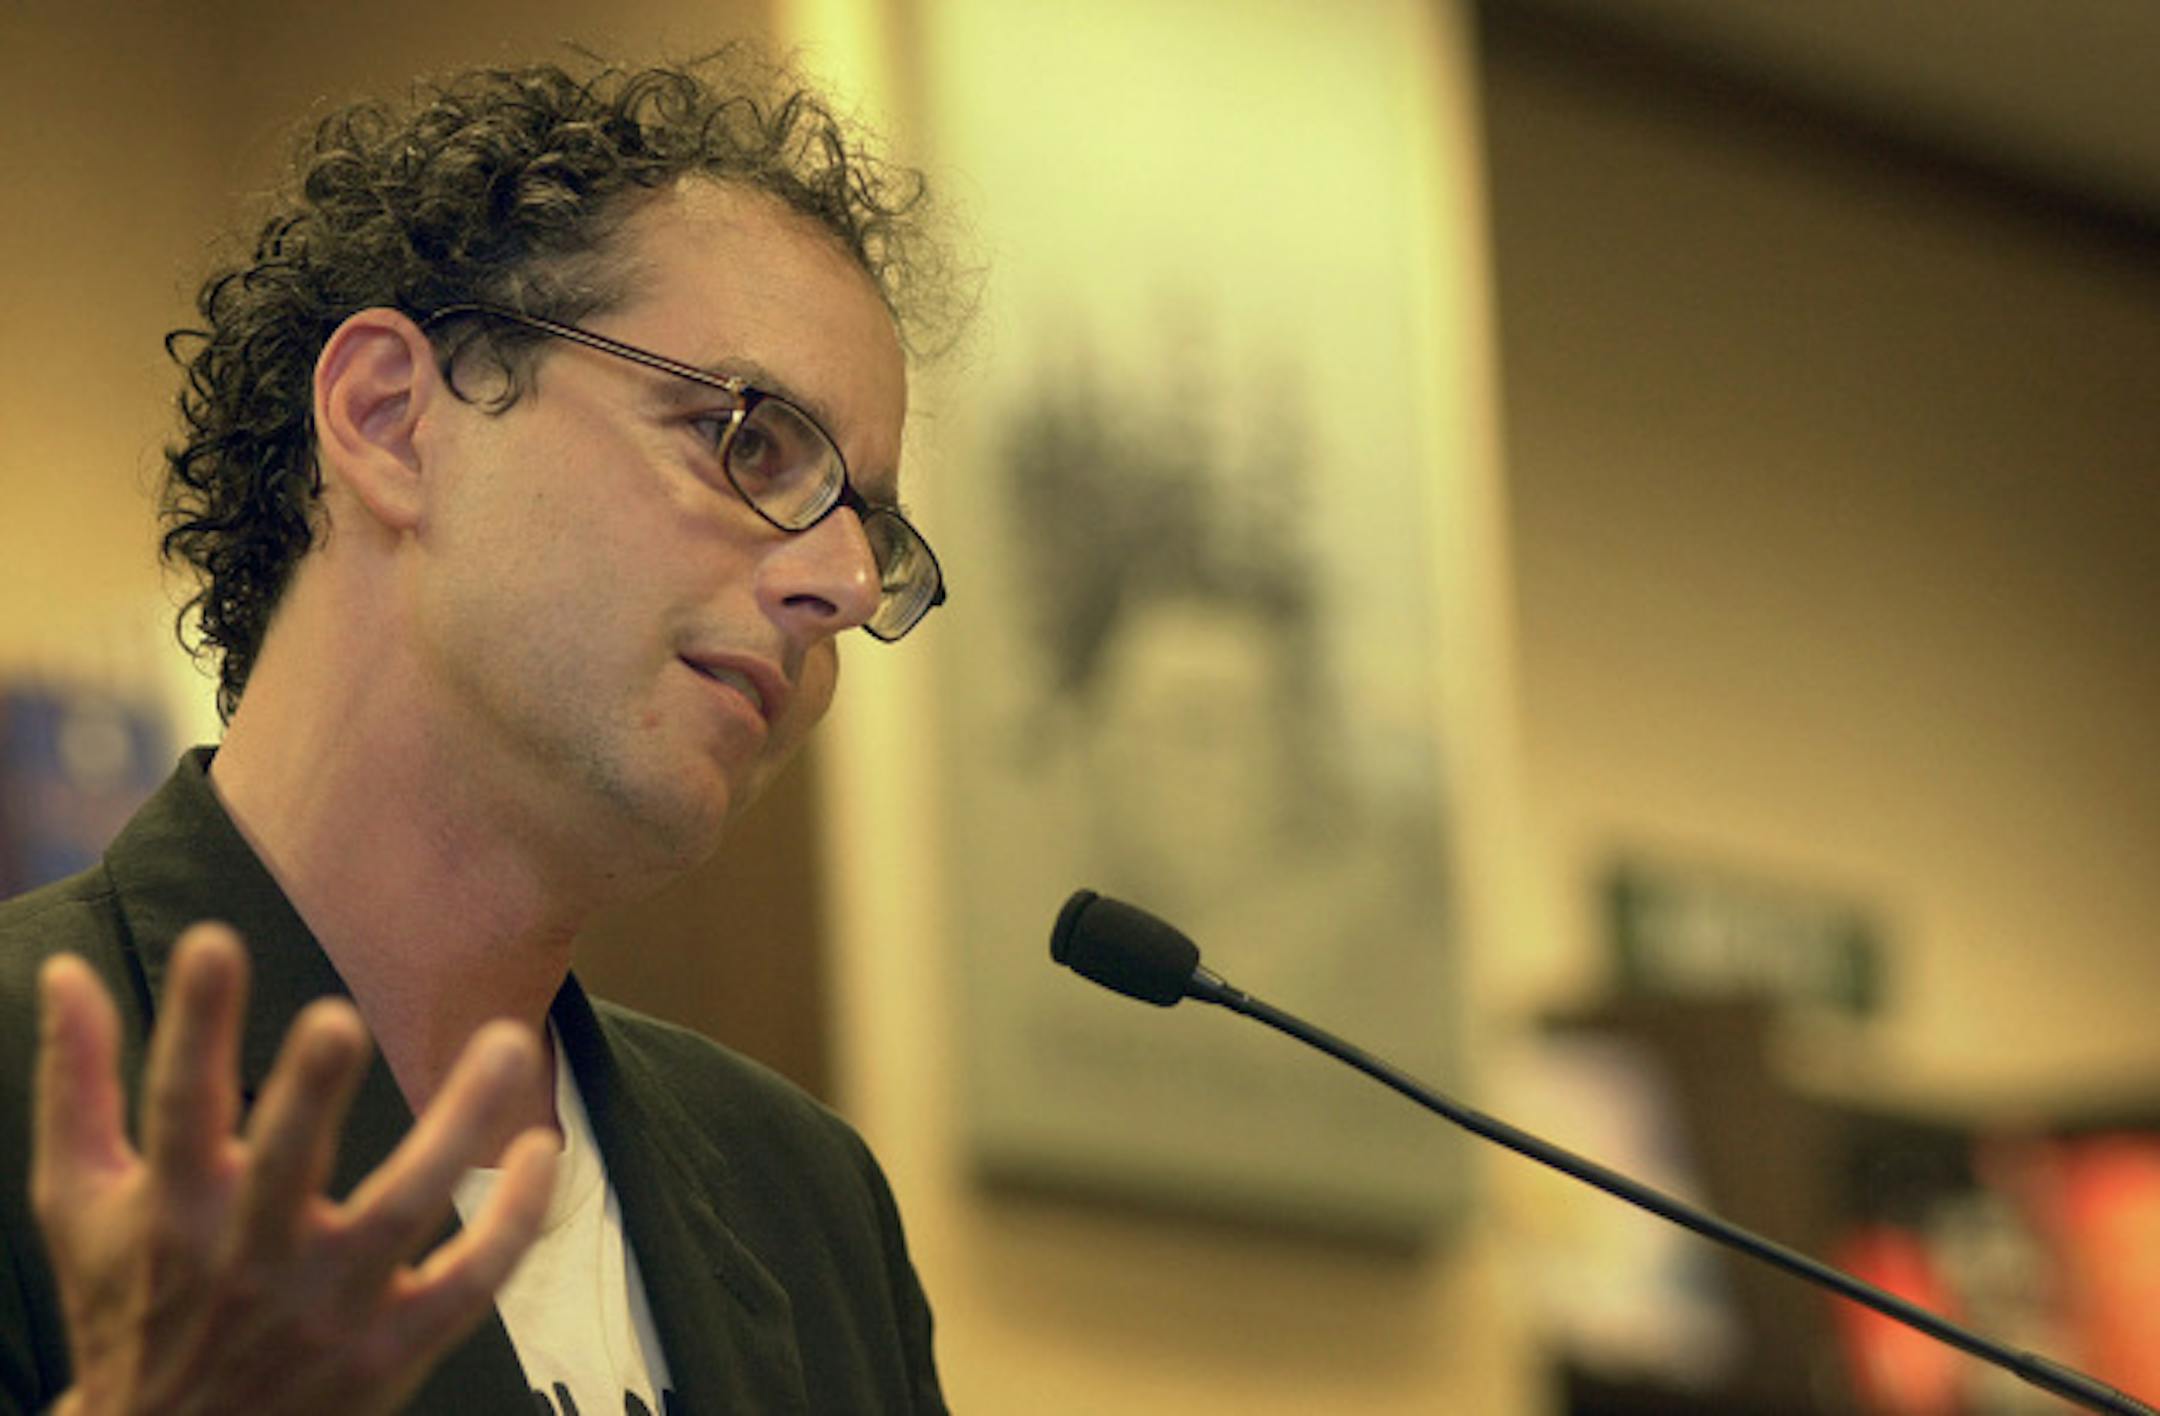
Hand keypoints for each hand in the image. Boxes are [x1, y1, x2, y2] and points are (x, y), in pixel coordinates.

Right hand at [31, 923, 556, 1415]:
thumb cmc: (129, 1302)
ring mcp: (328, 1305)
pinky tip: (539, 1149)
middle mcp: (251, 1255)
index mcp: (174, 1208)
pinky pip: (468, 1282)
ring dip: (458, 1126)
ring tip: (508, 1041)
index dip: (195, 1024)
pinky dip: (511, 1221)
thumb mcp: (78, 1202)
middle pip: (286, 1164)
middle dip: (308, 1095)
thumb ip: (78, 1082)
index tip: (213, 941)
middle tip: (336, 1018)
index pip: (179, 1104)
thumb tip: (67, 971)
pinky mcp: (391, 1348)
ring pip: (405, 1209)